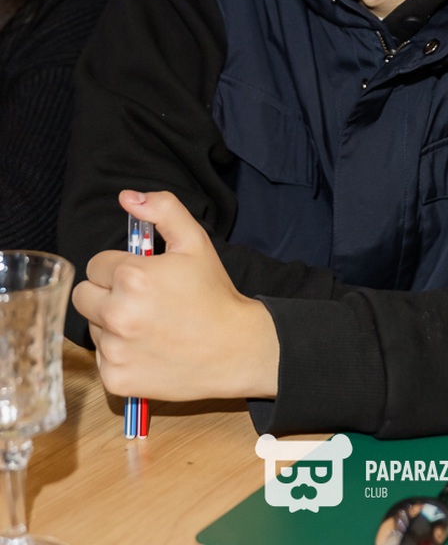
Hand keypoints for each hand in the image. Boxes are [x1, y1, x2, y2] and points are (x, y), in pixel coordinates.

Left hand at [72, 190, 279, 401]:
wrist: (235, 348)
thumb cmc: (213, 293)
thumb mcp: (194, 241)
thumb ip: (162, 209)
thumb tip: (127, 197)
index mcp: (132, 276)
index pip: (96, 265)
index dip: (120, 268)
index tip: (143, 277)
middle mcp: (118, 313)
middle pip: (83, 295)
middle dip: (106, 294)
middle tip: (140, 300)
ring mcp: (115, 350)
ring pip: (92, 327)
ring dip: (111, 324)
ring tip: (148, 325)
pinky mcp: (116, 379)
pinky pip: (101, 358)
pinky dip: (118, 354)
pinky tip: (147, 349)